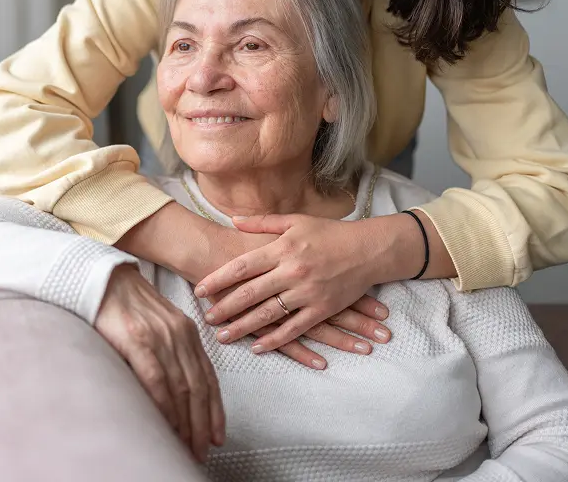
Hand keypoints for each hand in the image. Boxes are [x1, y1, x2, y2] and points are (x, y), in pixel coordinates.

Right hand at [95, 265, 224, 462]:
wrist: (103, 280)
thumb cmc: (128, 305)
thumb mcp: (159, 324)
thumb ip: (171, 349)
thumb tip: (178, 389)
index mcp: (186, 330)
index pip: (208, 376)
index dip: (215, 409)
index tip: (217, 435)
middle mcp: (179, 334)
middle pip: (198, 386)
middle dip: (202, 423)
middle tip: (202, 451)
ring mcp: (159, 336)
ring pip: (181, 387)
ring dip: (185, 422)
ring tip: (186, 446)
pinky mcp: (137, 339)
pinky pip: (156, 378)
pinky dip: (164, 405)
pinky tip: (166, 424)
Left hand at [195, 213, 396, 353]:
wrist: (367, 249)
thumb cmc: (329, 232)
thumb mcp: (295, 220)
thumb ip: (262, 223)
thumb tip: (233, 221)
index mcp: (282, 248)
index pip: (242, 266)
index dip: (218, 279)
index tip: (200, 289)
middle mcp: (292, 271)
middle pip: (250, 294)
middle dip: (224, 308)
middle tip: (205, 318)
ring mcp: (307, 292)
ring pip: (267, 315)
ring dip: (242, 327)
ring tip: (222, 336)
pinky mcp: (322, 309)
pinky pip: (294, 329)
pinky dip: (274, 340)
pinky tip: (257, 346)